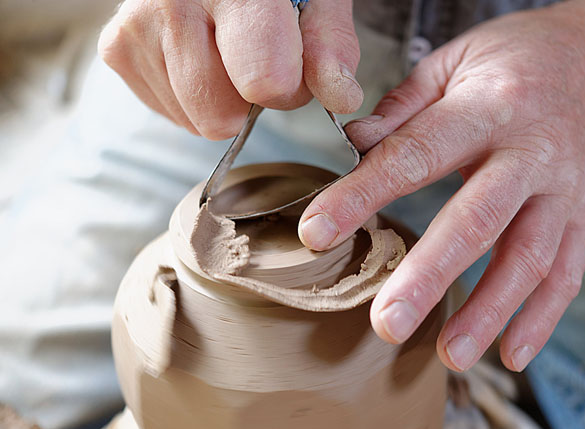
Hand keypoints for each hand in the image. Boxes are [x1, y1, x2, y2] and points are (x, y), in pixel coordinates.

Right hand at [98, 0, 362, 139]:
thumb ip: (331, 46)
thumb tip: (340, 99)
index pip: (264, 81)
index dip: (289, 89)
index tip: (293, 67)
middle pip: (219, 115)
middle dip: (249, 102)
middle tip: (257, 60)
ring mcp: (136, 24)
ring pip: (194, 120)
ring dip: (221, 100)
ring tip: (224, 50)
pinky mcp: (116, 46)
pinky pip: (170, 112)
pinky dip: (192, 97)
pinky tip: (199, 56)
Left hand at [299, 3, 584, 371]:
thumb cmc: (511, 61)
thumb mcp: (451, 63)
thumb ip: (402, 110)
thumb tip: (354, 148)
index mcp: (489, 106)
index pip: (416, 155)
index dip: (363, 194)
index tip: (317, 233)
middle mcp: (532, 151)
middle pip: (479, 219)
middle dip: (431, 275)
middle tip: (387, 323)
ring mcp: (565, 188)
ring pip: (529, 258)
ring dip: (489, 312)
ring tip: (448, 355)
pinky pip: (567, 274)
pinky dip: (540, 319)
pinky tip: (508, 355)